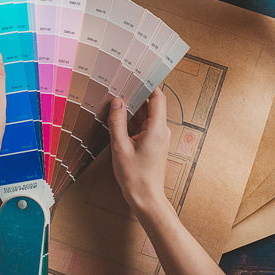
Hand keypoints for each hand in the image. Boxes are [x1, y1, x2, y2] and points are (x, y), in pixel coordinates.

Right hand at [108, 90, 170, 213]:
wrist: (146, 199)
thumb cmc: (134, 176)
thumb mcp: (120, 147)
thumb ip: (117, 122)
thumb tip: (117, 101)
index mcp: (156, 129)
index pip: (157, 97)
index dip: (148, 85)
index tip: (134, 76)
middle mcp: (160, 130)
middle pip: (150, 105)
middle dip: (135, 97)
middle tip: (117, 88)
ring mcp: (158, 137)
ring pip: (145, 116)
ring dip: (131, 110)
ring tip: (114, 103)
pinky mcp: (153, 144)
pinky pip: (143, 126)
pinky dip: (132, 122)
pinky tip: (118, 121)